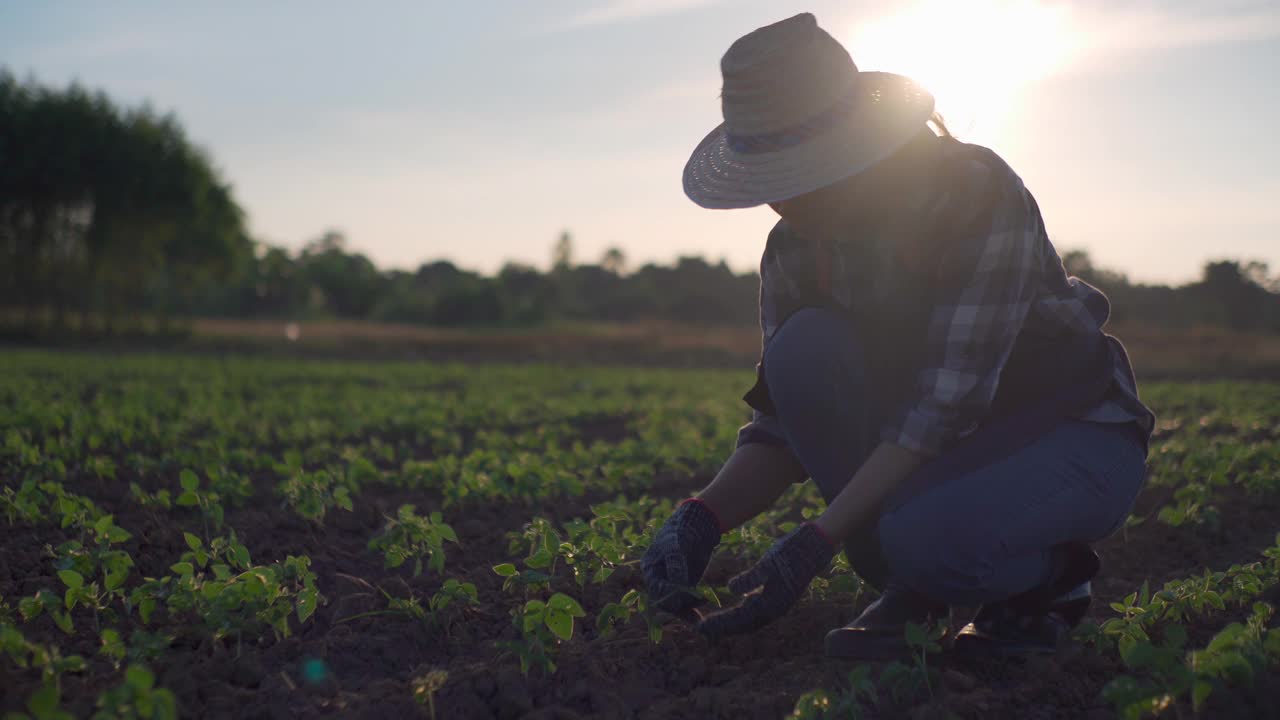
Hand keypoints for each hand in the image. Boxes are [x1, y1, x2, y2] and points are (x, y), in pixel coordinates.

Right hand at [641, 498, 722, 616]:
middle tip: (695, 601)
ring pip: (676, 604)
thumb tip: (678, 586)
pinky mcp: (685, 588)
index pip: (656, 588)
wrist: (695, 528)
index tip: (685, 591)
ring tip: (700, 610)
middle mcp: (658, 580)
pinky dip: (691, 611)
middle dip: (678, 604)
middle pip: (664, 600)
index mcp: (650, 569)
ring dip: (687, 610)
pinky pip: (686, 604)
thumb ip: (676, 566)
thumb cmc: (680, 533)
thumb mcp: (676, 547)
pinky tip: (699, 620)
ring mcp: (672, 585)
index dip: (669, 593)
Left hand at [697, 522, 835, 637]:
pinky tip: (735, 610)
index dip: (720, 624)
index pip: (740, 619)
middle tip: (701, 630)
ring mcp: (777, 604)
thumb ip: (750, 578)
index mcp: (771, 604)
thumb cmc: (790, 554)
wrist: (813, 549)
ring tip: (714, 624)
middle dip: (723, 628)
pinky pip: (756, 612)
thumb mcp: (768, 564)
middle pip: (744, 625)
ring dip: (732, 623)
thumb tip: (730, 589)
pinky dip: (743, 614)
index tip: (702, 628)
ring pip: (750, 620)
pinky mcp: (778, 597)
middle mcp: (774, 609)